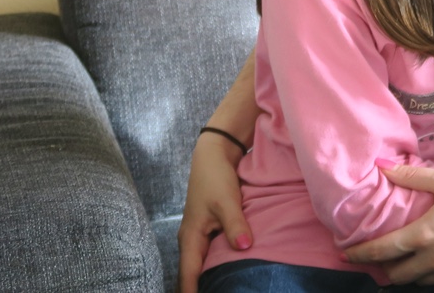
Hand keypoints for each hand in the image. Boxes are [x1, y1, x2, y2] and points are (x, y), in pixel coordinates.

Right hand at [176, 134, 252, 292]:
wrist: (214, 155)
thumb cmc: (215, 177)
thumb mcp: (226, 201)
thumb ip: (235, 224)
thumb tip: (245, 247)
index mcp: (190, 238)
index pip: (188, 276)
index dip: (193, 292)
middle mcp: (193, 240)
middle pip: (195, 274)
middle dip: (204, 287)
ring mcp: (202, 235)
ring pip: (205, 263)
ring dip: (213, 276)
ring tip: (226, 288)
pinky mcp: (212, 228)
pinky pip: (214, 252)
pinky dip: (221, 262)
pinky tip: (233, 269)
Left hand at [343, 164, 433, 284]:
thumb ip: (413, 176)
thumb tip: (384, 168)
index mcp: (423, 236)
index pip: (381, 251)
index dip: (359, 254)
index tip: (346, 253)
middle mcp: (432, 260)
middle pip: (395, 275)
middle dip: (380, 268)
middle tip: (372, 257)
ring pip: (416, 281)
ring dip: (403, 272)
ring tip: (398, 260)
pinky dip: (425, 273)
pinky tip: (429, 260)